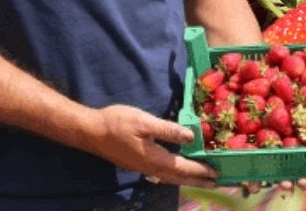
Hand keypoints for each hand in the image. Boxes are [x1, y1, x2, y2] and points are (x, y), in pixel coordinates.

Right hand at [85, 104, 218, 187]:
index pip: (183, 167)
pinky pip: (162, 174)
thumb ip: (168, 130)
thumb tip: (191, 137)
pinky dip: (174, 175)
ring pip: (170, 177)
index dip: (200, 170)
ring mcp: (142, 168)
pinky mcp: (137, 164)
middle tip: (216, 183)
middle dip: (197, 180)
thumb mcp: (144, 122)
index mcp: (154, 158)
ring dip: (187, 179)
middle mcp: (150, 168)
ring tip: (201, 180)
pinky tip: (177, 172)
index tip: (216, 173)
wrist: (90, 131)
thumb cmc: (117, 123)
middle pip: (178, 177)